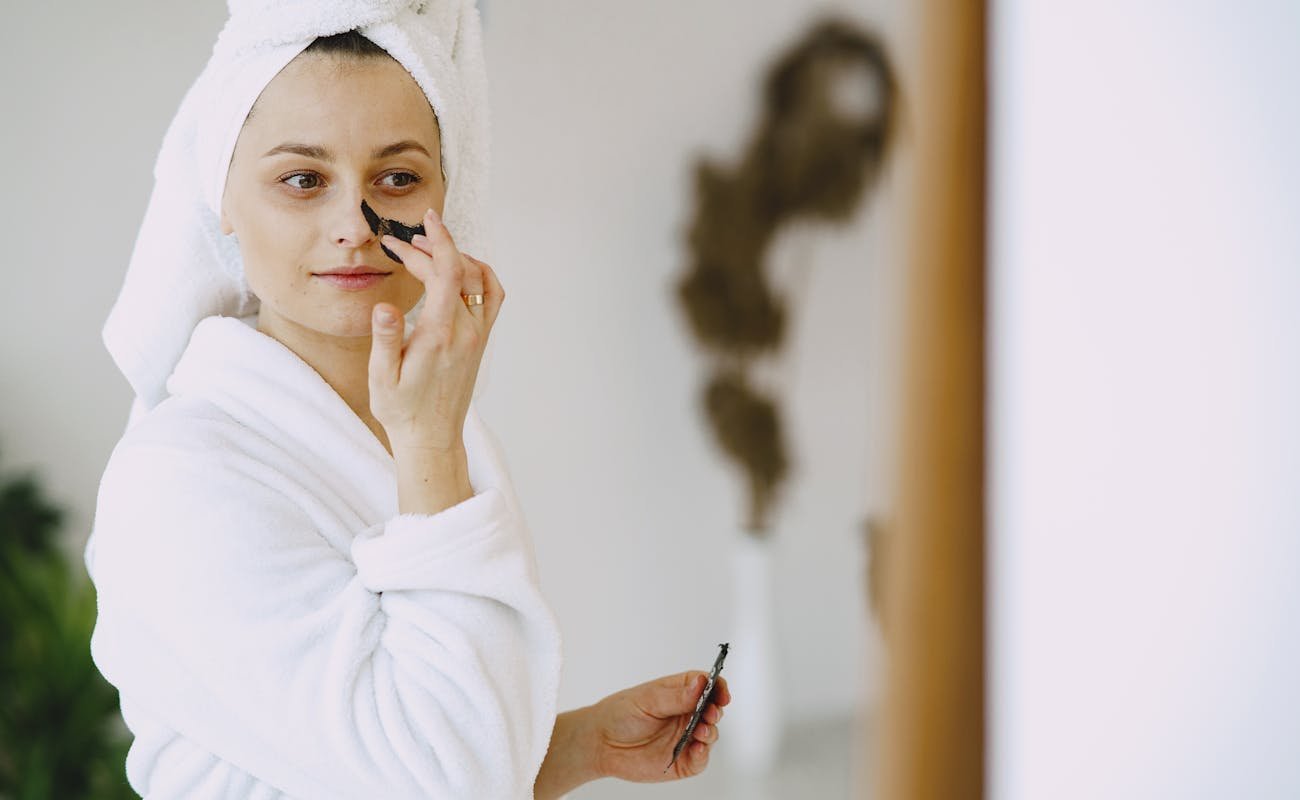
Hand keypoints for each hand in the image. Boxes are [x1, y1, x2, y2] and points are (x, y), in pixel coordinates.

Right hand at [368, 208, 502, 451]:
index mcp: (439, 336)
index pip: (447, 274)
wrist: (432, 437)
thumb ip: (385, 341)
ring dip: (456, 257)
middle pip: (460, 271)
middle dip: (433, 248)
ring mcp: (478, 336)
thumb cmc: (403, 410)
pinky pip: (492, 297)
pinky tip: (457, 269)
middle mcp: (466, 333)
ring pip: (480, 280)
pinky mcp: (481, 341)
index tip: (424, 221)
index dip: (438, 241)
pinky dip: (479, 274)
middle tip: (402, 243)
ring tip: (425, 250)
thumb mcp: (382, 378)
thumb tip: (385, 308)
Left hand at [591, 671, 731, 781]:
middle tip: (710, 713)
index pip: (707, 686)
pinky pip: (700, 759)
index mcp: (679, 693)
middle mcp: (685, 714)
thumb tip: (701, 683)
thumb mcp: (647, 699)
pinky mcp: (681, 760)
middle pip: (713, 709)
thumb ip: (675, 696)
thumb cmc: (620, 715)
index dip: (718, 687)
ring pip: (710, 734)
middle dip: (716, 711)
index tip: (721, 693)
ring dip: (710, 732)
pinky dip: (703, 754)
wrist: (601, 744)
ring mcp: (685, 737)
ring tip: (700, 731)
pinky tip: (697, 748)